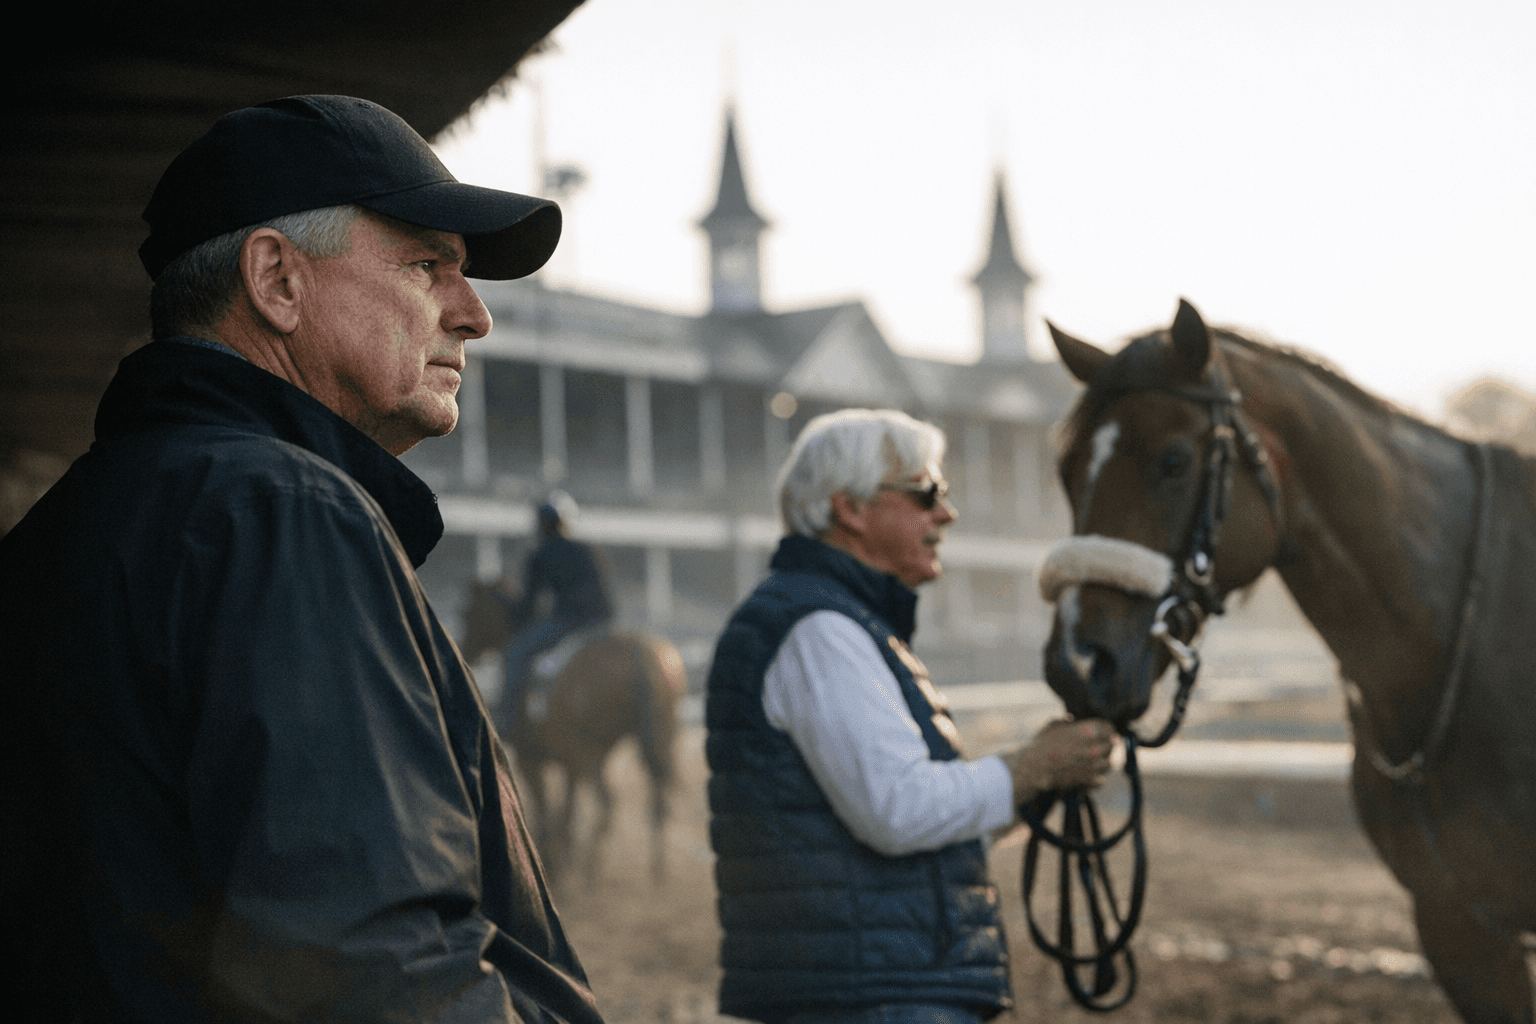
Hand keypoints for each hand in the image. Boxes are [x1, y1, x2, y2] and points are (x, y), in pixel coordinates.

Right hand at [1001, 718, 1115, 802]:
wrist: (1035, 768)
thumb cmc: (1042, 745)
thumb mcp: (1054, 725)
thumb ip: (1068, 721)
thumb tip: (1073, 720)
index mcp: (1089, 731)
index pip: (1109, 727)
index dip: (1106, 729)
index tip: (1103, 731)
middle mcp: (1095, 748)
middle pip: (1112, 745)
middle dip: (1106, 744)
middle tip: (1098, 745)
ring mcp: (1094, 766)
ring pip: (1109, 763)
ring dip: (1103, 761)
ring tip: (1093, 760)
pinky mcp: (1090, 780)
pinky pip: (1102, 779)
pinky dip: (1097, 777)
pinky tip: (1088, 774)